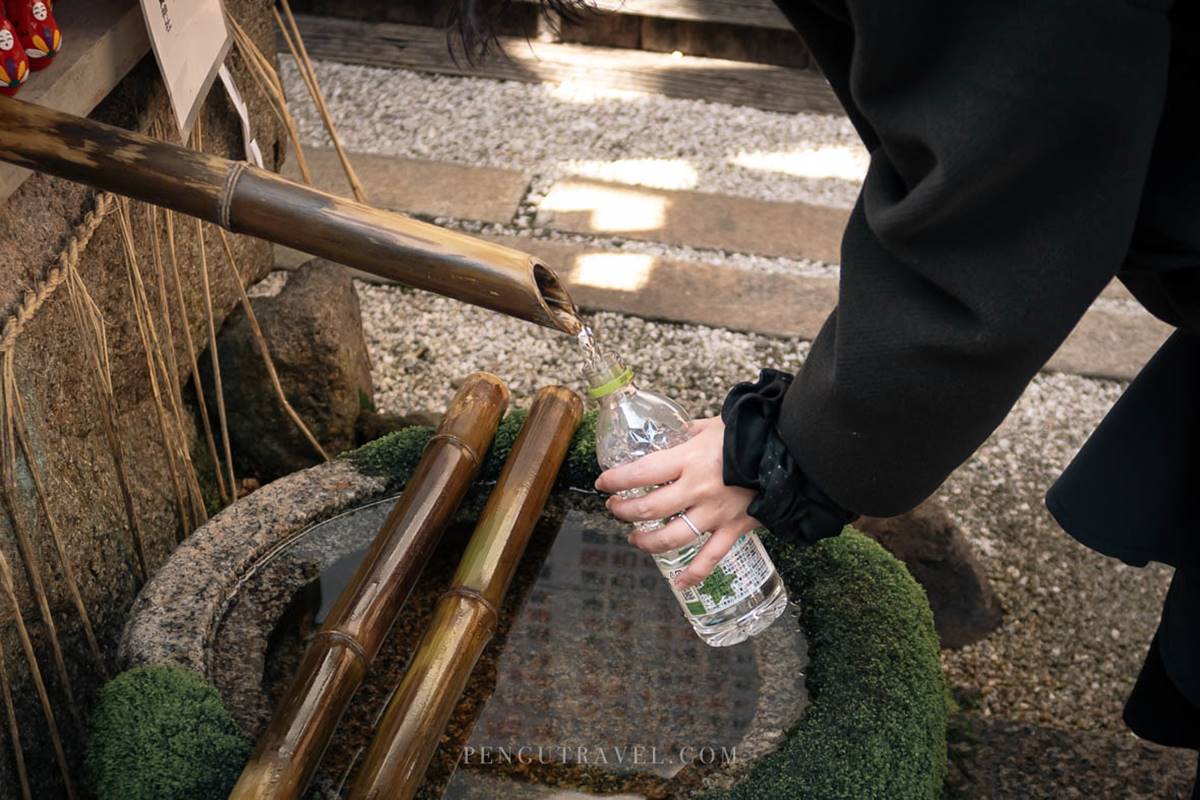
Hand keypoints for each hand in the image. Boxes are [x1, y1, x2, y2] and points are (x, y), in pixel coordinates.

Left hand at [594, 417, 760, 587]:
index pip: (640, 474)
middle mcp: (697, 489)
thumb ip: (688, 433)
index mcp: (688, 459)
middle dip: (623, 511)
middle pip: (648, 509)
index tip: (603, 483)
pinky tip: (679, 583)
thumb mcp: (713, 426)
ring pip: (671, 537)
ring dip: (646, 541)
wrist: (791, 453)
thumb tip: (672, 434)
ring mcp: (714, 513)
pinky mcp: (733, 529)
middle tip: (615, 508)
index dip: (615, 480)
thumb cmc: (750, 435)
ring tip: (635, 537)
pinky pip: (710, 558)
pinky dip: (694, 574)